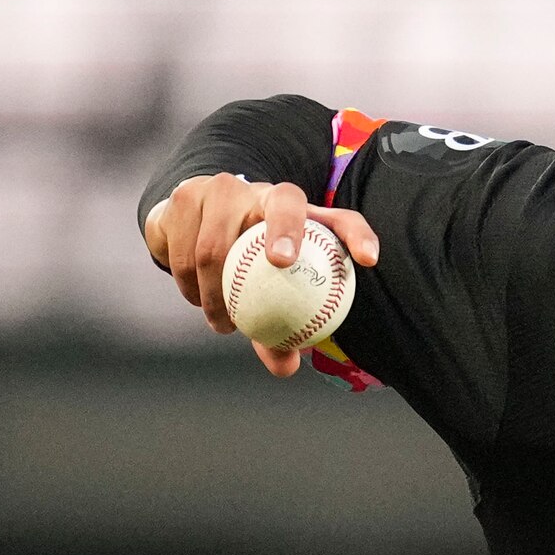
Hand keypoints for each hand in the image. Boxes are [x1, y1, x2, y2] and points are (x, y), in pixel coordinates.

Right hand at [141, 176, 384, 375]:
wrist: (187, 224)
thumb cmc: (242, 260)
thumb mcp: (265, 289)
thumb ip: (278, 325)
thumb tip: (286, 367)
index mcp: (297, 214)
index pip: (339, 219)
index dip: (358, 234)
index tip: (369, 260)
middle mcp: (262, 191)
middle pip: (284, 203)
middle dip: (286, 230)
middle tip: (281, 265)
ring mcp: (220, 188)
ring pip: (218, 244)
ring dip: (217, 292)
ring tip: (223, 323)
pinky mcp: (184, 196)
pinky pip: (185, 254)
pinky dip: (190, 287)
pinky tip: (197, 301)